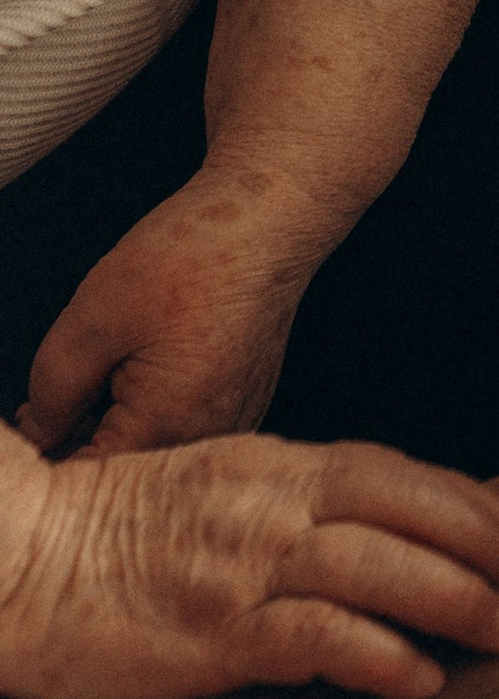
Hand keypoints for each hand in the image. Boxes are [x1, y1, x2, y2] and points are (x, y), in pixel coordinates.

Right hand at [0, 427, 498, 698]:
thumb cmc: (98, 537)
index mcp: (268, 466)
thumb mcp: (205, 494)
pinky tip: (422, 679)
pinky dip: (380, 656)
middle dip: (484, 545)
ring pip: (380, 567)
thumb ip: (279, 507)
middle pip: (406, 509)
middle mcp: (267, 505)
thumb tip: (356, 538)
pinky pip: (315, 638)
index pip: (395, 473)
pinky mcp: (211, 633)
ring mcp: (241, 567)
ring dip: (456, 598)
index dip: (468, 503)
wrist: (10, 561)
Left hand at [19, 164, 342, 457]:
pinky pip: (181, 425)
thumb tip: (38, 432)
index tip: (30, 427)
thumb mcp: (94, 316)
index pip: (85, 479)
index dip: (45, 457)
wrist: (268, 218)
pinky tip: (144, 361)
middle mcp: (206, 440)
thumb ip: (52, 389)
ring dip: (115, 420)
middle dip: (79, 435)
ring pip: (149, 447)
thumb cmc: (194, 256)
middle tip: (61, 387)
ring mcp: (230, 423)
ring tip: (111, 362)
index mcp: (166, 428)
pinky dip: (151, 405)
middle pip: (120, 468)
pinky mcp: (241, 403)